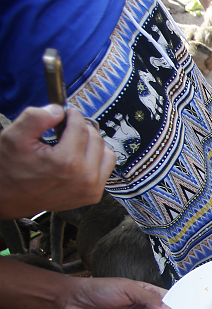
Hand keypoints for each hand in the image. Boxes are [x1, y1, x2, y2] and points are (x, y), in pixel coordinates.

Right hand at [0, 105, 115, 218]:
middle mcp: (84, 177)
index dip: (73, 115)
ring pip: (106, 153)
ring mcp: (91, 188)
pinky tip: (80, 157)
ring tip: (75, 142)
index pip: (81, 127)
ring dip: (93, 143)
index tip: (66, 113)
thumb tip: (59, 110)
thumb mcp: (14, 137)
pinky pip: (106, 168)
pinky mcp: (93, 195)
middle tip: (68, 127)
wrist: (9, 198)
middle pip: (95, 138)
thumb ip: (36, 117)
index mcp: (66, 162)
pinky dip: (96, 159)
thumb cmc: (10, 169)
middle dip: (82, 128)